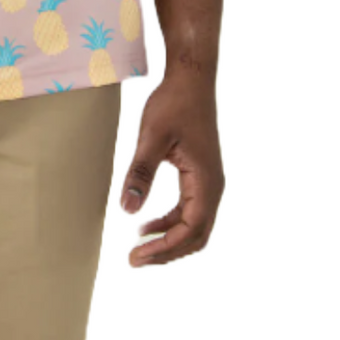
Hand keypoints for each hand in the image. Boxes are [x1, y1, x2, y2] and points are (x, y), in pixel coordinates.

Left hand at [119, 69, 223, 265]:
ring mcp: (209, 182)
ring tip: (139, 246)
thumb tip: (126, 211)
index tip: (136, 256)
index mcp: (206, 182)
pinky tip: (147, 224)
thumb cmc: (173, 103)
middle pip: (196, 235)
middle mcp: (213, 187)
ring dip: (169, 239)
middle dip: (167, 251)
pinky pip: (189, 210)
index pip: (190, 229)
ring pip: (194, 225)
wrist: (191, 79)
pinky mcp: (200, 175)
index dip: (164, 248)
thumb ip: (140, 174)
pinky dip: (170, 222)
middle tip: (135, 260)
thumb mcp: (152, 137)